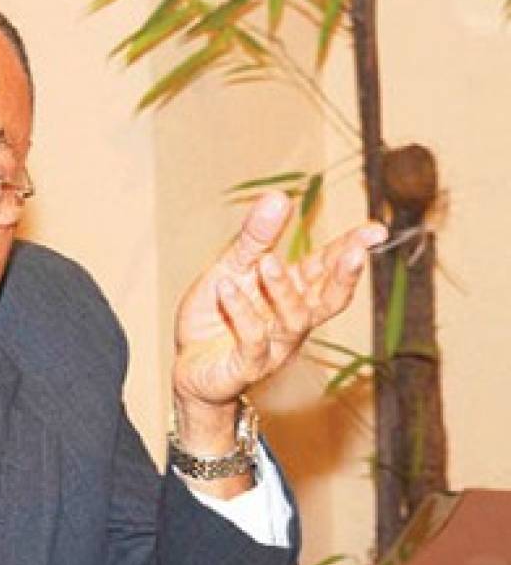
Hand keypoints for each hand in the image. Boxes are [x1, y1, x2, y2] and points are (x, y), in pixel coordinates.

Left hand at [172, 191, 387, 451]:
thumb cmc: (216, 315)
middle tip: (355, 252)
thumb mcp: (231, 267)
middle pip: (328, 300)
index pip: (328, 269)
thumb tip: (279, 197)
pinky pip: (252, 341)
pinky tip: (225, 288)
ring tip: (266, 261)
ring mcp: (274, 347)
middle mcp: (292, 321)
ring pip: (293, 320)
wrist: (189, 363)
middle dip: (344, 277)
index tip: (375, 230)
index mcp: (293, 293)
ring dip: (283, 289)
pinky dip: (241, 313)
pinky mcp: (247, 367)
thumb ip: (254, 238)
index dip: (351, 250)